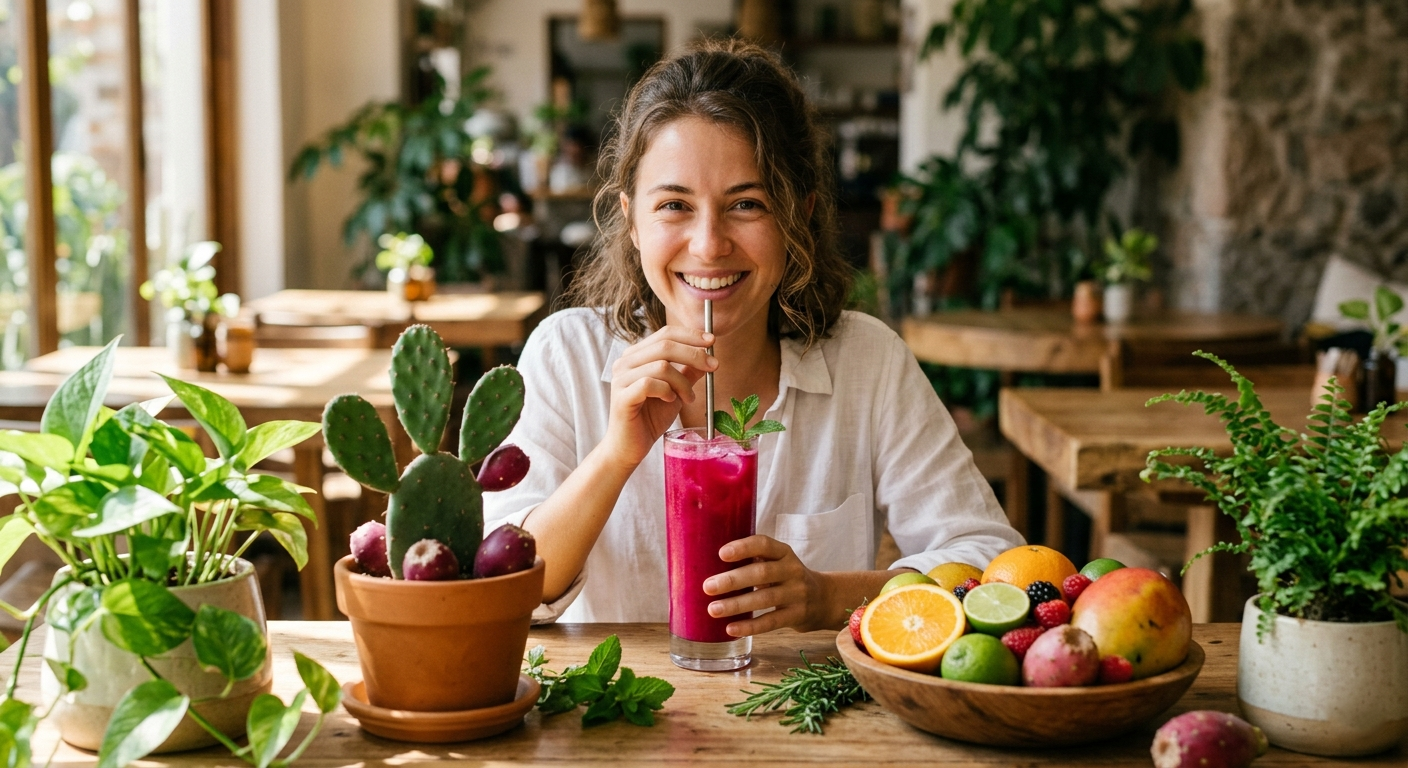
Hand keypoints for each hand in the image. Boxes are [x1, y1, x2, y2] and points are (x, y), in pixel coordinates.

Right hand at [602, 325, 716, 467]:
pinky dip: (666, 391)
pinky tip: (670, 401)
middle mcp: (625, 362)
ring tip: (688, 399)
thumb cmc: (651, 418)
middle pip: (665, 345)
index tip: (712, 341)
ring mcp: (621, 378)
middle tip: (714, 366)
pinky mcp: (622, 396)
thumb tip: (708, 356)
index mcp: (637, 355)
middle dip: (694, 355)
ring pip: (661, 366)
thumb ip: (688, 372)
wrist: (630, 447)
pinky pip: (649, 384)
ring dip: (682, 383)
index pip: (665, 334)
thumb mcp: (676, 391)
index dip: (690, 335)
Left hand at [703, 536, 831, 636]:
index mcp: (784, 552)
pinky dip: (750, 626)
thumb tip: (707, 563)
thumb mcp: (777, 562)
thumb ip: (753, 561)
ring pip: (765, 599)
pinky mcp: (798, 615)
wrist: (823, 599)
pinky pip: (772, 621)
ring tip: (713, 609)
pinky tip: (731, 629)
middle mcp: (792, 570)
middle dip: (733, 580)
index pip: (764, 544)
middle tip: (707, 587)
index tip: (721, 554)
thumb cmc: (786, 578)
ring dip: (736, 605)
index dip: (743, 548)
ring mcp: (797, 593)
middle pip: (762, 573)